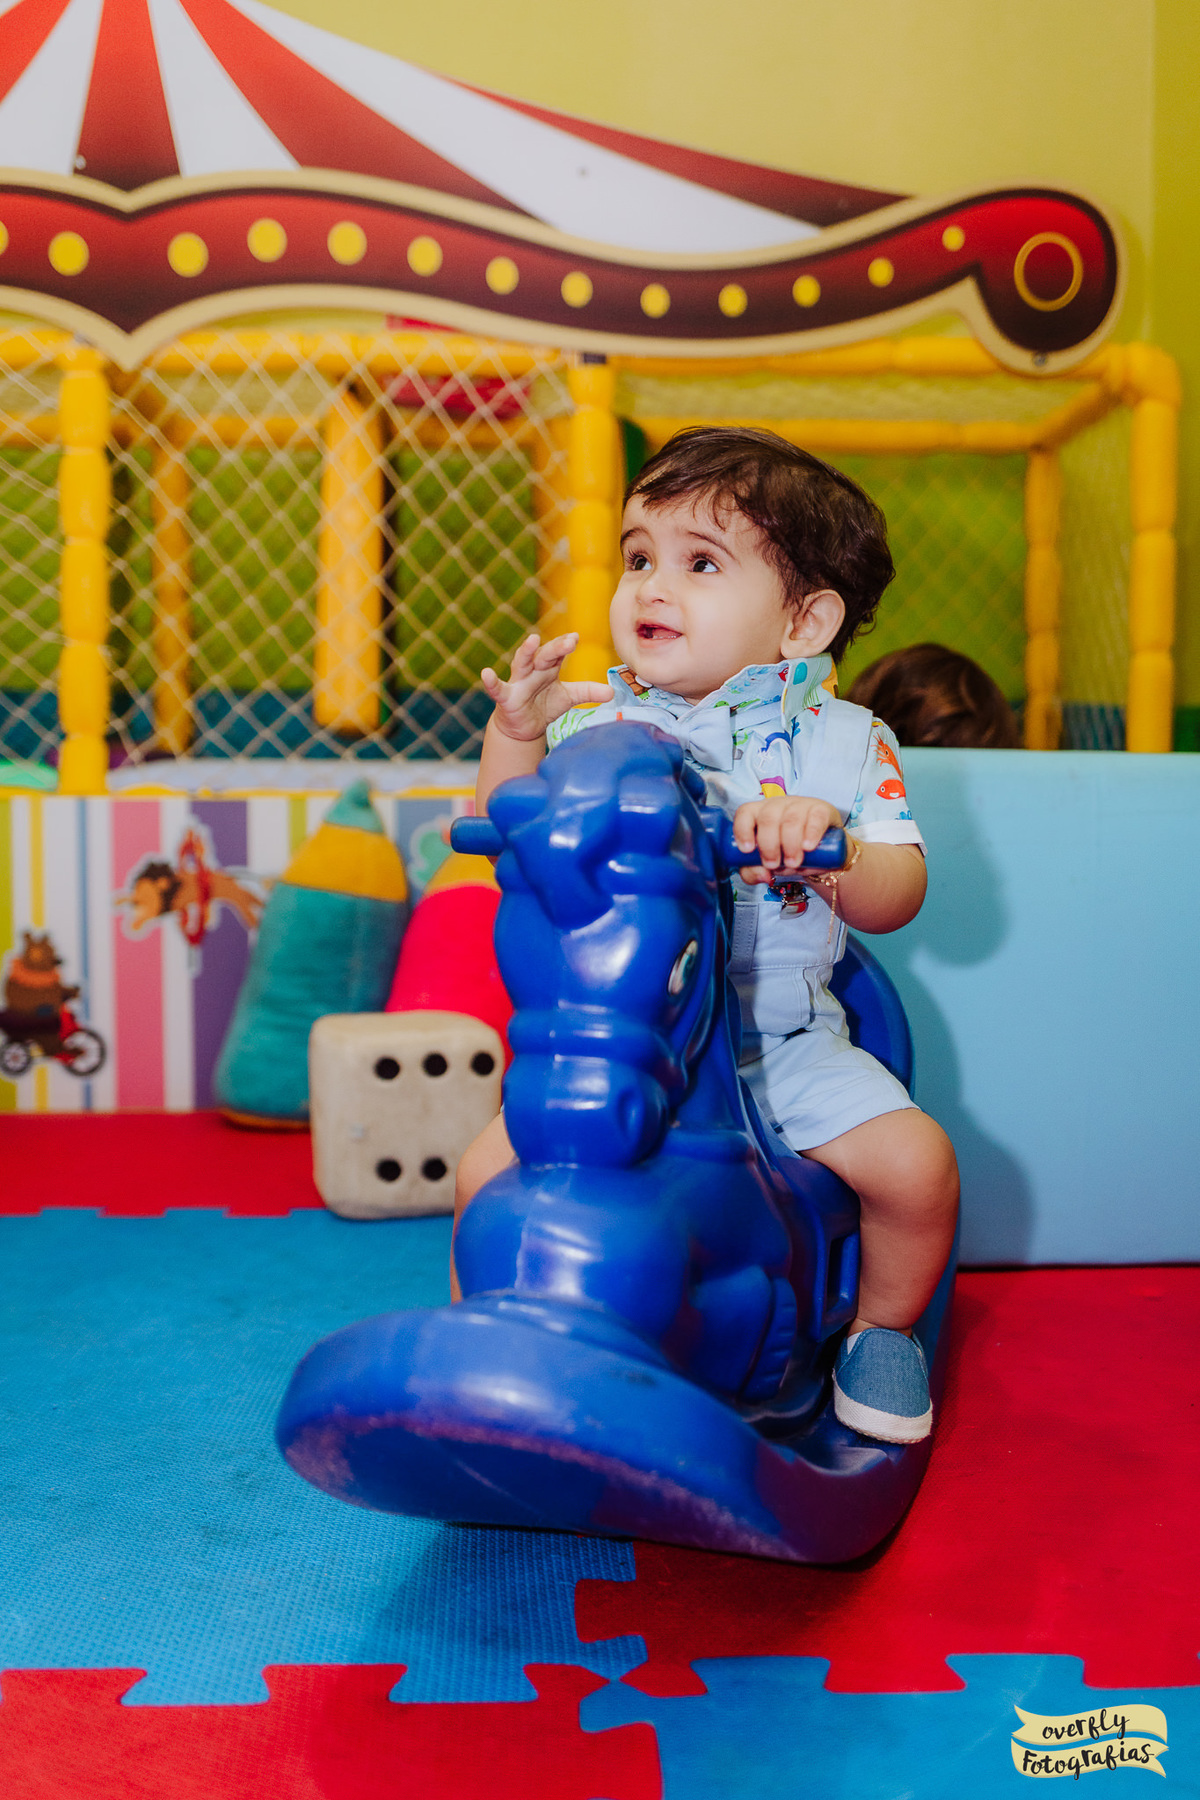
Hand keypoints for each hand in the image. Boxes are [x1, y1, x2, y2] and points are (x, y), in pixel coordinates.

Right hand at [481, 633, 611, 742]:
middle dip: (555, 648)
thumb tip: (612, 691)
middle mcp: (533, 670)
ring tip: (532, 641)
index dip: (565, 645)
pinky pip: (497, 688)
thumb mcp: (568, 698)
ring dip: (526, 652)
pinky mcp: (506, 698)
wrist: (524, 727)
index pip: (558, 653)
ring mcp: (518, 682)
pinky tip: (486, 674)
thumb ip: (588, 692)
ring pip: (522, 663)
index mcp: (548, 668)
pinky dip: (491, 681)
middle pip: (544, 655)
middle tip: (568, 642)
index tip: (575, 638)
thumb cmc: (544, 705)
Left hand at [732, 796, 842, 885]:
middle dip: (768, 845)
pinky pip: (816, 817)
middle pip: (768, 818)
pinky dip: (811, 833)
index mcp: (759, 814)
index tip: (747, 850)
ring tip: (793, 863)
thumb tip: (762, 875)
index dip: (742, 829)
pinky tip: (808, 847)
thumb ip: (755, 872)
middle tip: (774, 864)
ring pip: (791, 818)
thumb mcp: (768, 865)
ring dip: (790, 843)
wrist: (821, 854)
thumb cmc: (787, 854)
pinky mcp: (822, 810)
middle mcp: (778, 805)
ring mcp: (800, 805)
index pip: (745, 812)